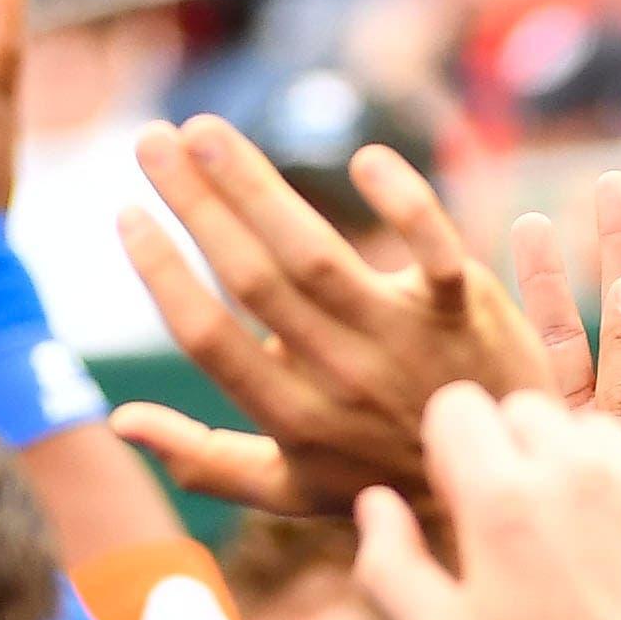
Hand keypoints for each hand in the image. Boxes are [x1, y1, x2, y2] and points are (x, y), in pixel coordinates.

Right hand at [113, 118, 549, 515]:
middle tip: (151, 140)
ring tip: (206, 130)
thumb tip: (120, 422)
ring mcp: (406, 340)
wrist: (501, 488)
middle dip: (196, 206)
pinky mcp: (465, 309)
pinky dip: (405, 202)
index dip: (164, 277)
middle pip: (256, 281)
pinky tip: (363, 159)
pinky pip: (433, 249)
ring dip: (259, 188)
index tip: (125, 214)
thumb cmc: (381, 477)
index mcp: (294, 416)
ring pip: (320, 257)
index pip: (211, 341)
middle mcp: (344, 377)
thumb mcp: (292, 488)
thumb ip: (207, 461)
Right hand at [355, 354, 620, 619]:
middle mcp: (574, 466)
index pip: (457, 405)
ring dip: (583, 470)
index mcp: (500, 496)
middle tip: (534, 530)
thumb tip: (376, 500)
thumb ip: (389, 565)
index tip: (473, 498)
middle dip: (518, 456)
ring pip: (593, 432)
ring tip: (592, 548)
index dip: (457, 449)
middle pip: (525, 411)